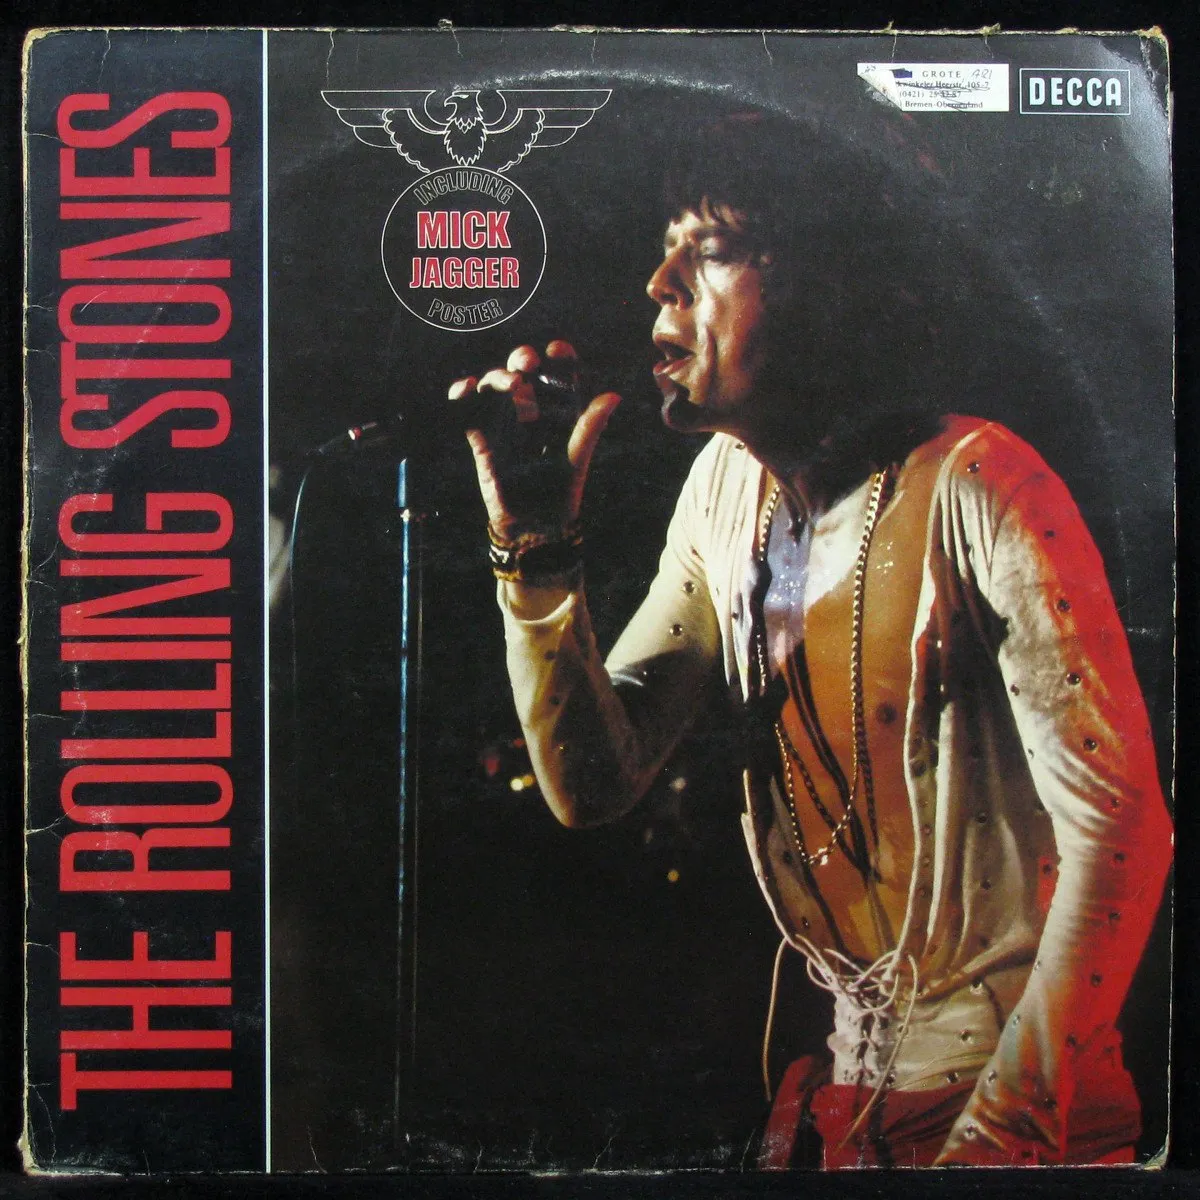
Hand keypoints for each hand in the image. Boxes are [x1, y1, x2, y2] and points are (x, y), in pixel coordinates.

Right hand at [448, 340, 620, 543]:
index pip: (559, 372)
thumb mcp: (577, 458)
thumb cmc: (561, 493)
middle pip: (523, 370)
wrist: (532, 527)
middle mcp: (531, 408)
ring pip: (495, 384)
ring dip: (498, 375)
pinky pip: (467, 409)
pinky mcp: (481, 436)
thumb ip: (589, 427)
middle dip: (524, 358)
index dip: (559, 356)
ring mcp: (504, 419)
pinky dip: (462, 394)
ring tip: (510, 383)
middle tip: (529, 363)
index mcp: (558, 409)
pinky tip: (464, 388)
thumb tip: (613, 396)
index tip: (558, 350)